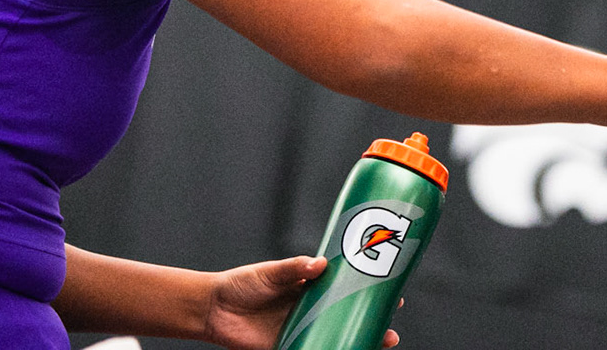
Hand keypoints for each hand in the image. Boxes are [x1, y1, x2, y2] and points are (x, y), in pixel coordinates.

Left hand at [201, 256, 398, 348]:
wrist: (214, 310)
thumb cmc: (242, 285)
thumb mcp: (269, 272)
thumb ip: (293, 268)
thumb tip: (320, 264)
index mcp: (309, 286)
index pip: (344, 285)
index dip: (366, 287)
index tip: (390, 286)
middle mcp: (310, 308)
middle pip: (347, 314)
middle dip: (372, 319)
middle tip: (392, 323)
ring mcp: (302, 329)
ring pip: (337, 336)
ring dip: (359, 339)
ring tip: (382, 342)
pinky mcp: (289, 347)